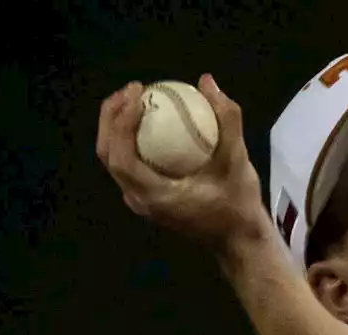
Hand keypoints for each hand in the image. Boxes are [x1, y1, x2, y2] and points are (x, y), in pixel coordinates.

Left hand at [95, 75, 267, 252]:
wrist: (239, 241)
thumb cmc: (238, 206)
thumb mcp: (239, 161)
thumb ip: (227, 119)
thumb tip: (206, 81)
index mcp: (155, 196)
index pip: (122, 158)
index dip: (121, 123)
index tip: (139, 94)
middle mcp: (140, 200)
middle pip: (109, 155)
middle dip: (112, 117)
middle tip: (133, 88)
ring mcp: (141, 201)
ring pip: (114, 160)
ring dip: (116, 126)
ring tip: (135, 98)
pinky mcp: (148, 198)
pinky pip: (128, 164)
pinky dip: (129, 138)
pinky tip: (148, 119)